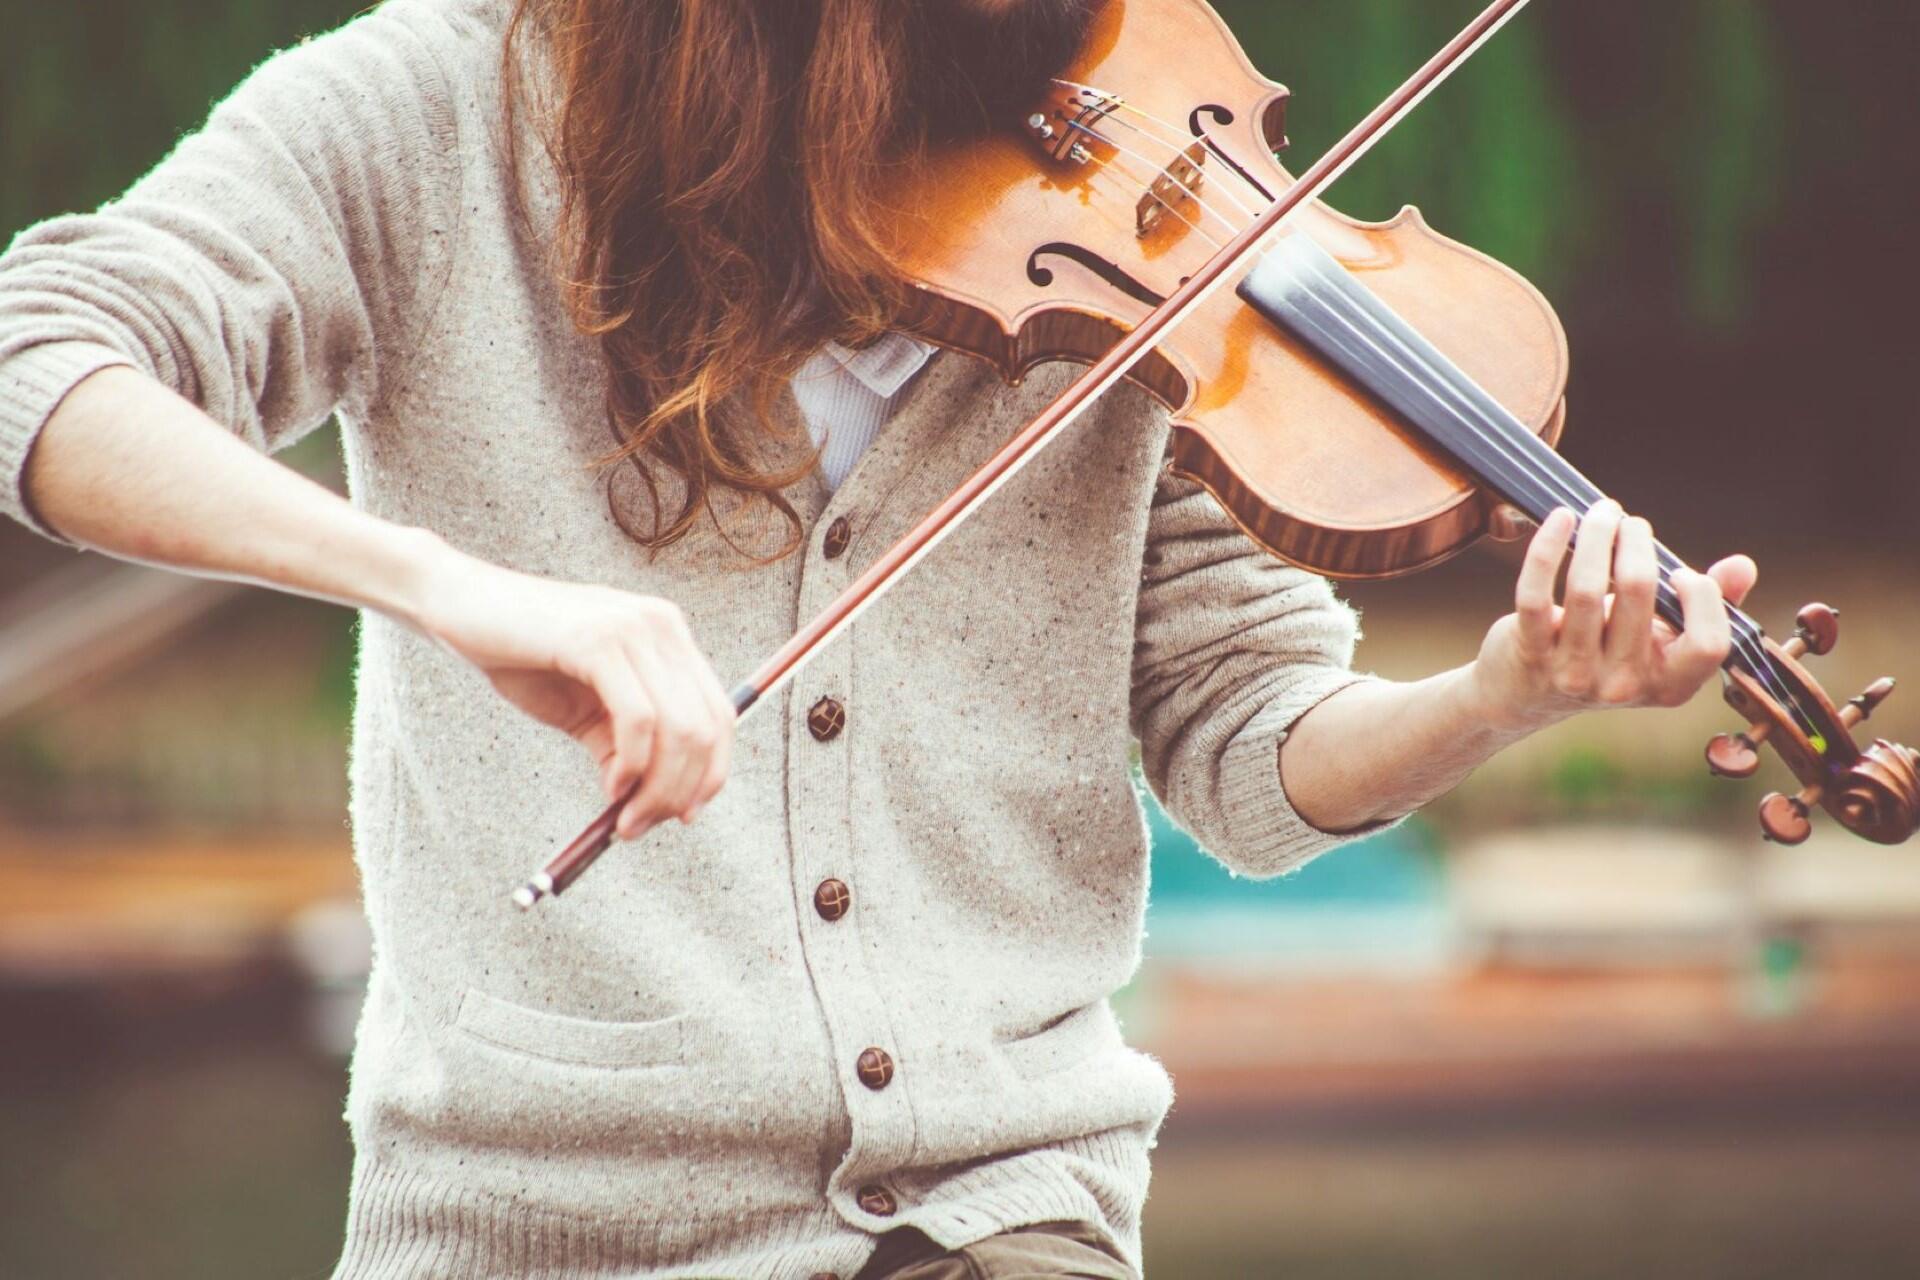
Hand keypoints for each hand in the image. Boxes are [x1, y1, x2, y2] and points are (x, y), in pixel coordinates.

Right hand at [409, 542, 732, 837]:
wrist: (457, 604)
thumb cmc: (520, 655)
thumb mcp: (584, 708)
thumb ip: (622, 745)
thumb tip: (651, 802)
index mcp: (668, 636)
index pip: (720, 713)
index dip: (711, 772)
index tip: (683, 816)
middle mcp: (663, 626)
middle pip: (707, 727)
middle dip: (681, 791)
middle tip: (640, 826)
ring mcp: (635, 628)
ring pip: (680, 729)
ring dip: (657, 789)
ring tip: (624, 818)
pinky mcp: (601, 640)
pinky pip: (640, 720)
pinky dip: (632, 765)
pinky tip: (611, 786)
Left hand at [1470, 499, 1758, 732]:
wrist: (1527, 694)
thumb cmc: (1605, 652)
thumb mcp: (1660, 637)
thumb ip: (1707, 604)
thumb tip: (1743, 566)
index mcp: (1669, 685)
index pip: (1709, 643)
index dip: (1703, 599)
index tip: (1680, 572)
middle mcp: (1623, 684)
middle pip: (1640, 593)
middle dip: (1636, 542)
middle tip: (1628, 522)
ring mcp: (1574, 673)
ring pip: (1587, 588)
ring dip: (1596, 535)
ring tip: (1601, 512)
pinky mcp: (1530, 654)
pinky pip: (1535, 593)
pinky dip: (1547, 548)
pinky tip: (1561, 519)